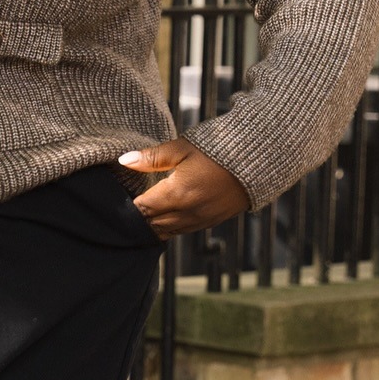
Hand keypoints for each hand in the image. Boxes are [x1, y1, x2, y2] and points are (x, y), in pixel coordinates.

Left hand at [119, 138, 250, 237]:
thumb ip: (151, 157)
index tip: (121, 199)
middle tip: (128, 209)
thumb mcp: (182, 148)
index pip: (142, 209)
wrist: (257, 160)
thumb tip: (124, 160)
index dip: (129, 207)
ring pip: (166, 231)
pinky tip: (164, 218)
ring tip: (143, 215)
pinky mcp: (210, 222)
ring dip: (153, 224)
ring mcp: (199, 220)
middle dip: (139, 218)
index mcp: (176, 194)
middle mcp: (186, 212)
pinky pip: (182, 231)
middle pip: (152, 224)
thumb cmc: (218, 150)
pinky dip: (169, 226)